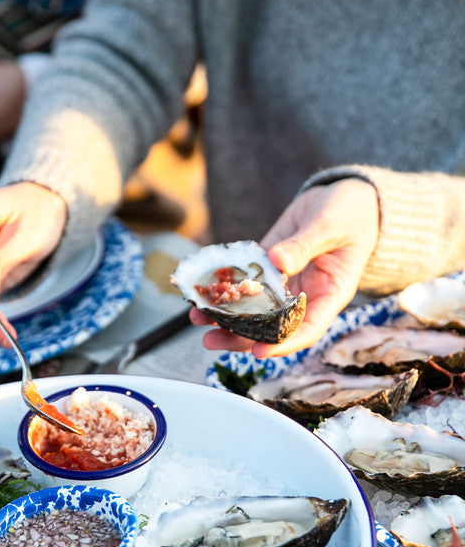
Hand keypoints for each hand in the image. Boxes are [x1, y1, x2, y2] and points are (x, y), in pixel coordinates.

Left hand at [192, 178, 378, 357]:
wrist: (344, 196)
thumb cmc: (349, 213)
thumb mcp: (331, 226)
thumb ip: (305, 245)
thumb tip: (278, 261)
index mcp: (329, 294)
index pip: (307, 329)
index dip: (283, 343)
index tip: (258, 351)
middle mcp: (304, 295)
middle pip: (272, 325)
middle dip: (240, 336)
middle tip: (211, 339)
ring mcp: (284, 282)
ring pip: (254, 307)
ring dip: (226, 315)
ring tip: (197, 317)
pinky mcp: (267, 265)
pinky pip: (245, 280)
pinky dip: (225, 285)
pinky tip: (203, 289)